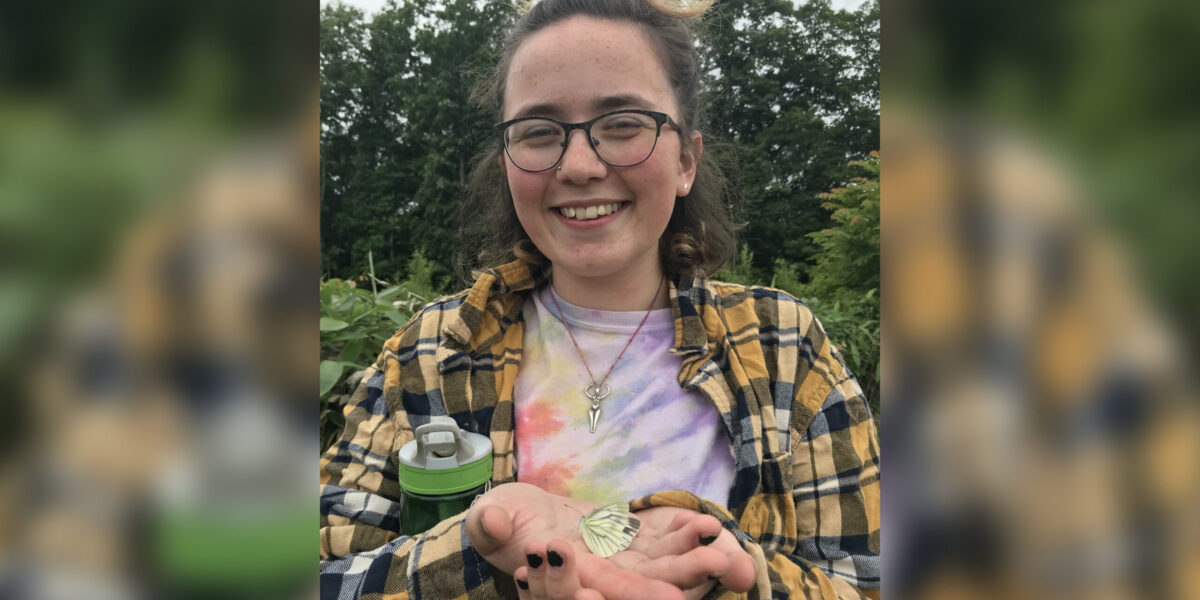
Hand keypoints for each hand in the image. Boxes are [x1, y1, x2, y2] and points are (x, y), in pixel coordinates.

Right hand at [466, 483, 740, 598]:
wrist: (524, 515)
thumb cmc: (502, 521)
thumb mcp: (490, 519)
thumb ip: (490, 523)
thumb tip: (493, 521)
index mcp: (563, 582)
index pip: (588, 594)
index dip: (620, 594)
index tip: (650, 593)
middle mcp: (599, 580)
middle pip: (637, 591)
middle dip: (673, 585)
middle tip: (707, 574)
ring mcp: (623, 563)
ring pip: (662, 572)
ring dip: (693, 564)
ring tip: (724, 553)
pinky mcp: (637, 541)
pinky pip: (665, 542)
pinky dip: (685, 535)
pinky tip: (706, 525)